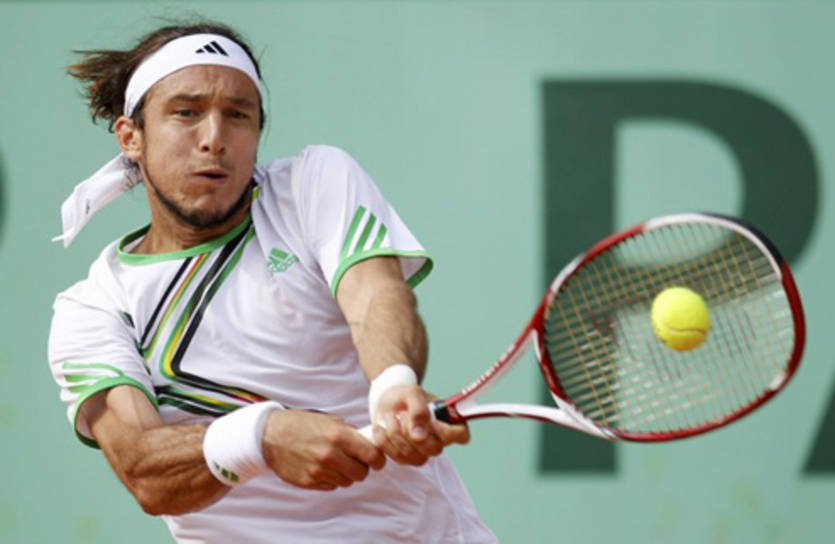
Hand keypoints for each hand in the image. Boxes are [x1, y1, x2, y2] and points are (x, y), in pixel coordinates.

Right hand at [261, 410, 385, 490]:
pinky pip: (331, 486)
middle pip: (362, 473)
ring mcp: (318, 471)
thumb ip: (350, 433)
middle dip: (362, 468)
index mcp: (338, 436)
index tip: (377, 460)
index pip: (372, 455)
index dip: (378, 459)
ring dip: (346, 474)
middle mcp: (329, 455)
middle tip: (356, 462)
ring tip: (335, 462)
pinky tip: (322, 467)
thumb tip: (370, 443)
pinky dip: (331, 479)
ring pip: (347, 482)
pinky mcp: (308, 482)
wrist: (271, 435)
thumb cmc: (302, 425)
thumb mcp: (329, 420)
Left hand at [370, 385, 469, 465]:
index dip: (448, 433)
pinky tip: (381, 428)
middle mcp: (439, 439)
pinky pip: (398, 459)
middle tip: (402, 414)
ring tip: (390, 417)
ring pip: (414, 456)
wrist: (387, 402)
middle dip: (412, 431)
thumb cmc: (404, 395)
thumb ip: (418, 410)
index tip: (431, 422)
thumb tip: (419, 436)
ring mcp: (424, 451)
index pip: (462, 436)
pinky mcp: (407, 458)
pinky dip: (385, 442)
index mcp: (448, 421)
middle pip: (433, 449)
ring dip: (396, 435)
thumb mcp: (411, 393)